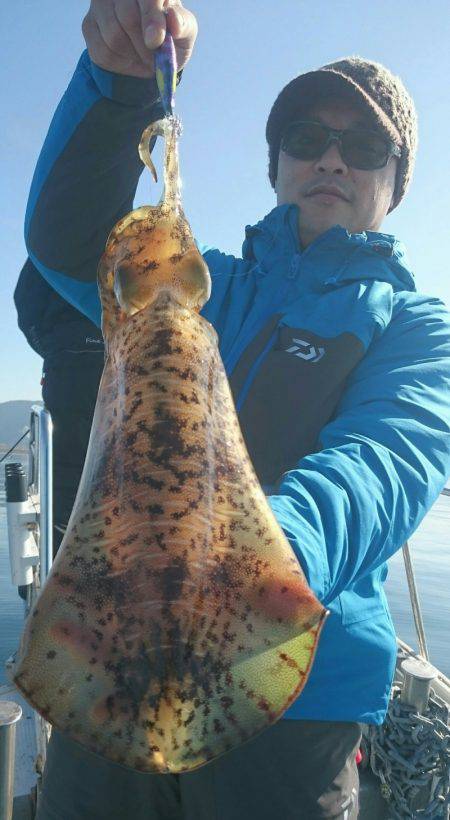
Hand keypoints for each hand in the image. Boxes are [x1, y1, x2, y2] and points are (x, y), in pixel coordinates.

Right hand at [82, 0, 197, 77]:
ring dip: (134, 55)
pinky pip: (102, 51)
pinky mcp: (89, 25)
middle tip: (155, 60)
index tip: (156, 41)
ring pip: (113, 35)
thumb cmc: (171, 37)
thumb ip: (184, 25)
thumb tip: (174, 21)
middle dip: (144, 46)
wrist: (151, 53)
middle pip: (127, 16)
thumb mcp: (186, 33)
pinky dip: (121, 63)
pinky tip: (131, 58)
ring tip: (145, 58)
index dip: (151, 17)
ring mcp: (101, 5)